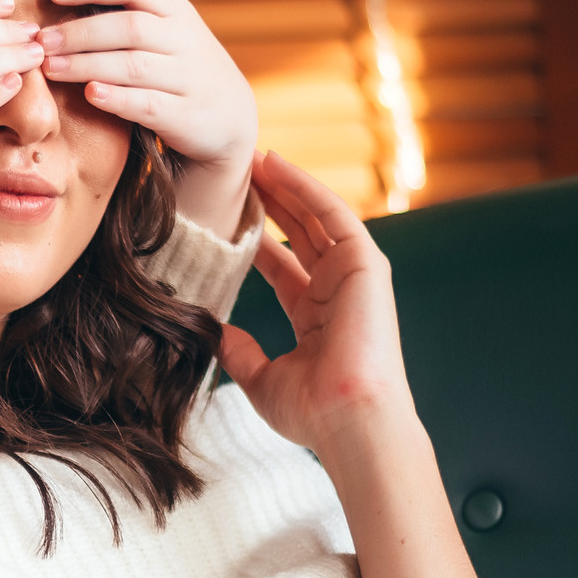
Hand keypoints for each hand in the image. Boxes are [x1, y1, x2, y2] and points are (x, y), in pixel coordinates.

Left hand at [39, 0, 257, 237]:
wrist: (229, 116)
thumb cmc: (183, 60)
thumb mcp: (170, 18)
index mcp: (174, 10)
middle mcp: (183, 39)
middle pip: (130, 27)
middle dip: (81, 32)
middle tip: (41, 39)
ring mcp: (186, 78)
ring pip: (135, 66)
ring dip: (88, 65)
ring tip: (50, 67)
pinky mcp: (184, 115)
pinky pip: (149, 104)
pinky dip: (119, 99)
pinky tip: (90, 94)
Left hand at [215, 151, 416, 453]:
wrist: (348, 421)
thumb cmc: (311, 412)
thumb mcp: (260, 377)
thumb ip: (239, 352)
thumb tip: (211, 334)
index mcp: (315, 318)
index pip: (282, 266)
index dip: (256, 239)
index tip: (227, 215)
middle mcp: (336, 291)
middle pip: (300, 233)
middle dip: (271, 201)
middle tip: (238, 171)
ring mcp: (353, 276)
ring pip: (316, 217)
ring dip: (286, 185)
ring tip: (254, 157)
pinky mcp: (366, 264)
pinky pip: (333, 213)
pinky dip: (306, 187)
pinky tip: (278, 165)